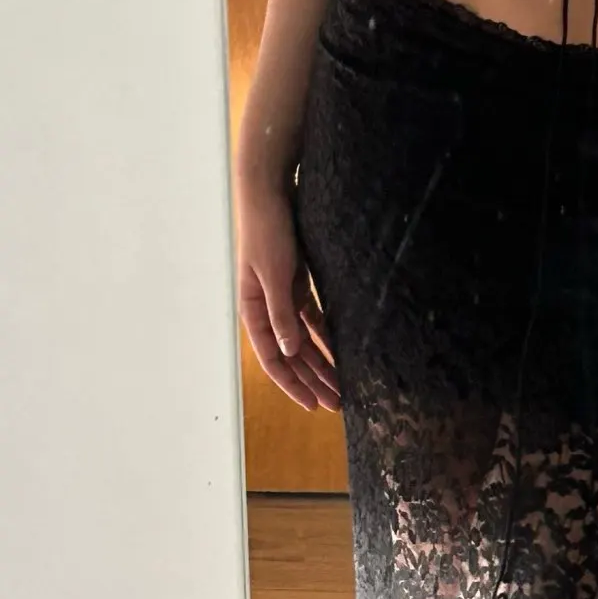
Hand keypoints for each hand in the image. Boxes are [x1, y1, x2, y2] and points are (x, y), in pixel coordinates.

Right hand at [236, 176, 340, 412]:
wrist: (270, 193)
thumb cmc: (267, 231)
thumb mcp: (274, 274)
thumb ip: (281, 313)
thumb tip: (290, 352)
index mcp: (254, 309)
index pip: (274, 358)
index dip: (293, 384)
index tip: (313, 405)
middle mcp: (267, 308)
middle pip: (292, 354)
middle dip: (314, 380)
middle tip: (338, 403)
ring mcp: (283, 295)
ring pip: (305, 339)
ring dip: (322, 361)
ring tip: (342, 384)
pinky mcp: (298, 281)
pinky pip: (313, 317)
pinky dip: (326, 335)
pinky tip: (341, 350)